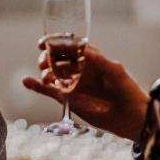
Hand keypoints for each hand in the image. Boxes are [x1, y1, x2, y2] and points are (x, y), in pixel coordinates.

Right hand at [22, 40, 149, 140]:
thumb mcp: (116, 72)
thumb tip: (85, 48)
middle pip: (56, 58)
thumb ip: (100, 60)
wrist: (133, 118)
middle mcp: (79, 69)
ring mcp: (73, 84)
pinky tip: (27, 81)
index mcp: (90, 58)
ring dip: (44, 71)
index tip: (44, 43)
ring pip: (52, 73)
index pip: (68, 45)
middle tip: (45, 62)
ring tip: (47, 77)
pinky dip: (37, 86)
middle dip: (47, 57)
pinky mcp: (69, 99)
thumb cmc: (128, 91)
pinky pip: (49, 90)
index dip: (55, 42)